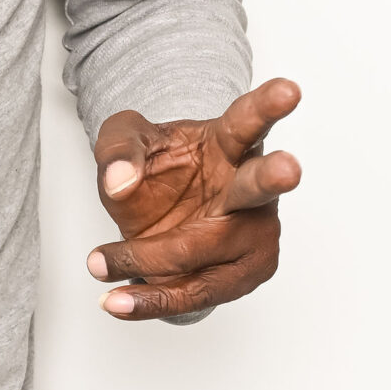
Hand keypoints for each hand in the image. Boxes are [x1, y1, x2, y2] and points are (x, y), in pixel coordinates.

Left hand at [88, 78, 300, 321]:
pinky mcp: (242, 274)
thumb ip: (119, 150)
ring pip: (207, 250)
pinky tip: (118, 299)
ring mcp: (252, 233)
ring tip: (100, 262)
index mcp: (230, 144)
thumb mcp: (123, 142)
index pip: (249, 121)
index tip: (289, 90)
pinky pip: (196, 292)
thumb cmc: (158, 172)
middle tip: (288, 167)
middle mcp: (249, 188)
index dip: (269, 105)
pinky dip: (153, 297)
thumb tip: (120, 181)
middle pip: (260, 183)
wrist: (159, 218)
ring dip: (152, 258)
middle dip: (274, 175)